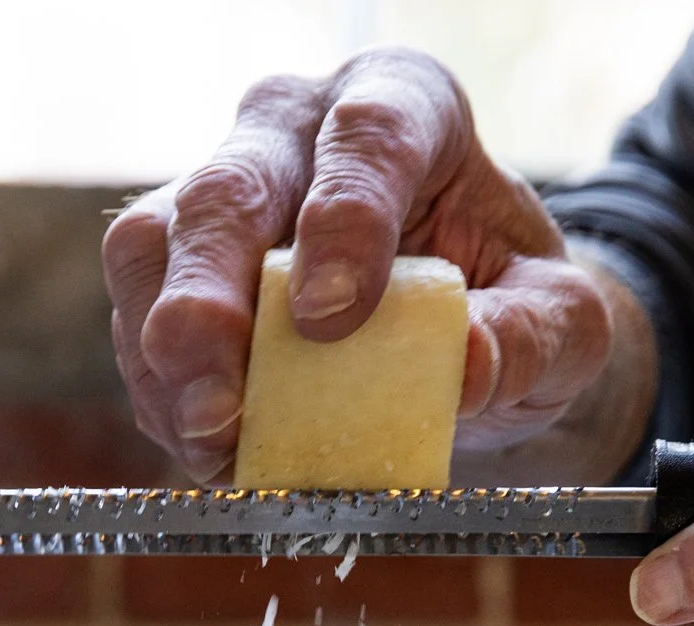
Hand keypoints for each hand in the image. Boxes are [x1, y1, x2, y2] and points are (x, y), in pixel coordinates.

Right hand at [102, 48, 613, 481]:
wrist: (452, 337)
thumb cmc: (504, 308)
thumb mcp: (559, 328)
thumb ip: (532, 341)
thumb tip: (468, 367)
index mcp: (405, 107)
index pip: (365, 138)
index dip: (342, 220)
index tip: (332, 316)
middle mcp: (295, 128)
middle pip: (229, 189)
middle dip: (211, 298)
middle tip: (221, 401)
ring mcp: (221, 192)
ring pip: (151, 244)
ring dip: (165, 354)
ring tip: (208, 440)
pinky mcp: (171, 265)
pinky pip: (134, 318)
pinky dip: (161, 394)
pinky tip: (207, 449)